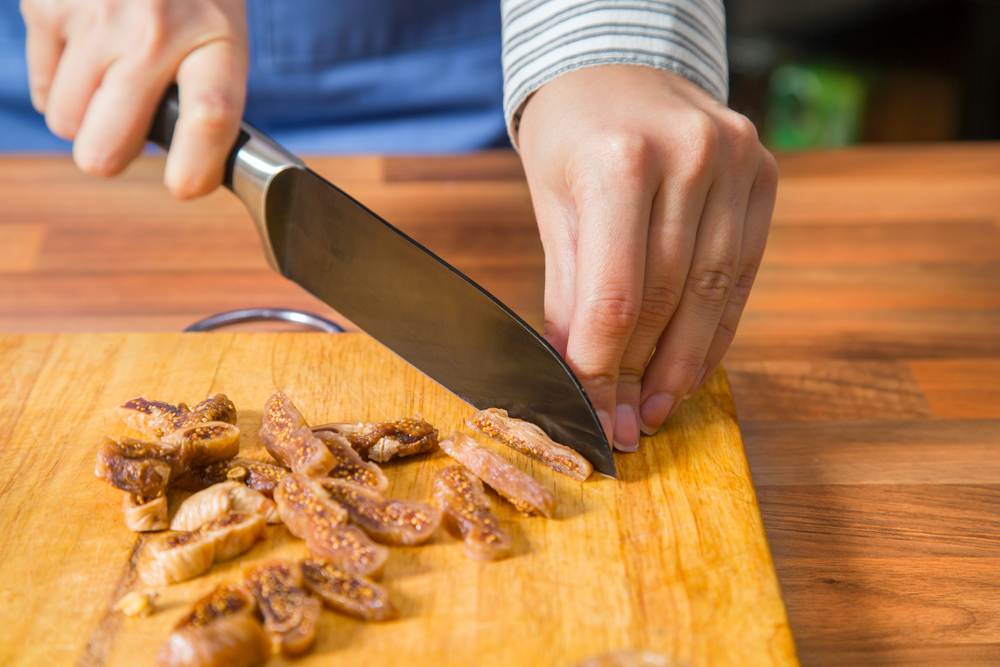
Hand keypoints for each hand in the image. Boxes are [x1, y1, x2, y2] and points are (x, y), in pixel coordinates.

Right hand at [21, 0, 247, 197]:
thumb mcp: (222, 37)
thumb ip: (206, 103)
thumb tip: (188, 174)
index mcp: (214, 41)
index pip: (210, 117)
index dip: (193, 169)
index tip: (183, 185)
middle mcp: (153, 31)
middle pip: (106, 148)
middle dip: (112, 154)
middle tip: (126, 130)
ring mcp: (94, 19)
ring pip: (65, 125)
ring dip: (85, 117)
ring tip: (111, 80)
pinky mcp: (45, 6)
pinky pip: (43, 90)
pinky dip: (60, 85)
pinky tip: (87, 51)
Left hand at [517, 64, 776, 450]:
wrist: (617, 64)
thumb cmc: (573, 136)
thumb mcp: (553, 206)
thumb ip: (571, 291)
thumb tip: (581, 374)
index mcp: (619, 161)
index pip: (615, 295)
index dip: (604, 368)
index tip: (597, 414)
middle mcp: (688, 156)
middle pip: (667, 297)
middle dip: (643, 372)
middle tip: (629, 423)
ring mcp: (736, 162)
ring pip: (712, 291)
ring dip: (685, 362)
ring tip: (661, 407)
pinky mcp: (763, 174)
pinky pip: (741, 272)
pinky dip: (716, 326)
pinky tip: (695, 365)